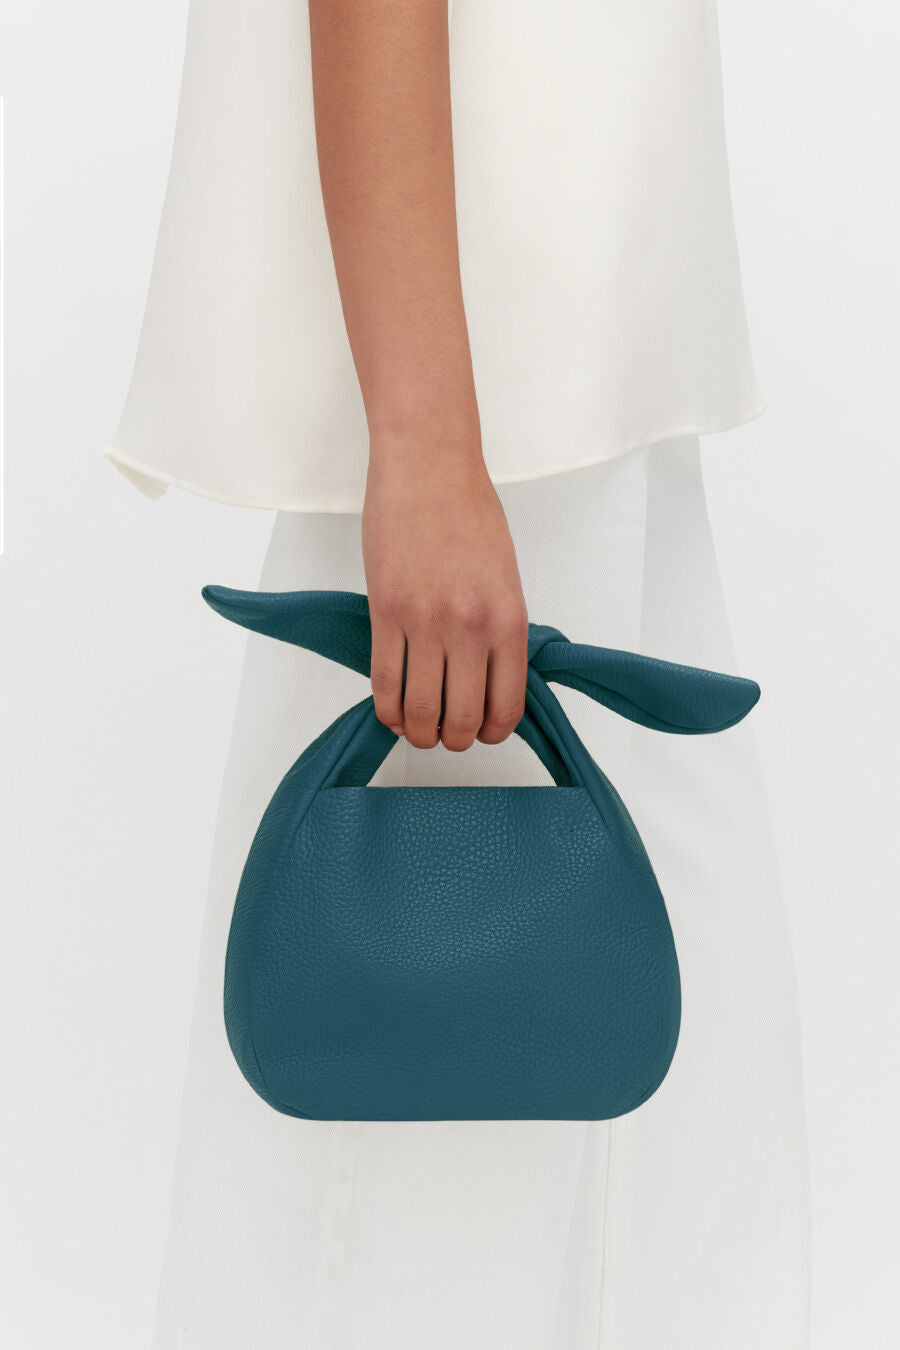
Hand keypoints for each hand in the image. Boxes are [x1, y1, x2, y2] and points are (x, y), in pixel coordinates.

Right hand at [362, 438, 527, 751]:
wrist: (429, 467)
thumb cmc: (469, 512)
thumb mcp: (505, 576)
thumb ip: (500, 628)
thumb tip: (488, 677)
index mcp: (510, 620)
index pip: (506, 705)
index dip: (492, 732)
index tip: (481, 732)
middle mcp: (471, 628)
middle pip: (462, 719)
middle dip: (454, 740)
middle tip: (446, 735)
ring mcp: (426, 622)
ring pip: (421, 710)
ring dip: (419, 732)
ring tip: (417, 729)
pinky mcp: (386, 612)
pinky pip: (384, 682)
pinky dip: (387, 709)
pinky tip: (391, 712)